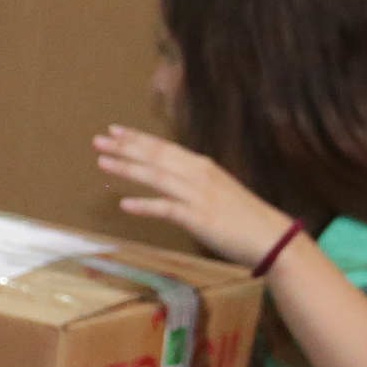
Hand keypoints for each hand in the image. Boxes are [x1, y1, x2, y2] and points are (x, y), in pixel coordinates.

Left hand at [95, 125, 299, 265]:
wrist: (269, 236)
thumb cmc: (241, 215)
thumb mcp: (216, 188)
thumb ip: (192, 179)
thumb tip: (169, 175)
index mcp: (202, 166)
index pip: (164, 148)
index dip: (138, 138)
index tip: (115, 130)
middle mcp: (198, 175)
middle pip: (156, 157)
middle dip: (125, 147)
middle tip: (98, 140)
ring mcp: (198, 196)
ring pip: (157, 177)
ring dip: (128, 169)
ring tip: (102, 163)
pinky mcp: (198, 218)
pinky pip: (167, 209)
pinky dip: (145, 205)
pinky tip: (124, 204)